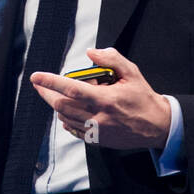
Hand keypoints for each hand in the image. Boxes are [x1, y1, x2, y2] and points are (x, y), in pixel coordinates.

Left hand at [29, 46, 170, 151]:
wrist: (157, 126)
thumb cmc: (143, 98)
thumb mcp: (132, 73)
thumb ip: (111, 59)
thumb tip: (90, 53)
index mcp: (105, 99)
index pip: (71, 89)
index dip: (50, 82)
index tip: (36, 77)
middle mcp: (98, 117)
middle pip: (62, 105)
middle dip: (46, 94)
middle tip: (39, 85)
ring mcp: (96, 131)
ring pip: (65, 117)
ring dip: (57, 105)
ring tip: (58, 95)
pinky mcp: (97, 140)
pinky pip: (73, 129)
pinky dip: (66, 119)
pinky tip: (69, 111)